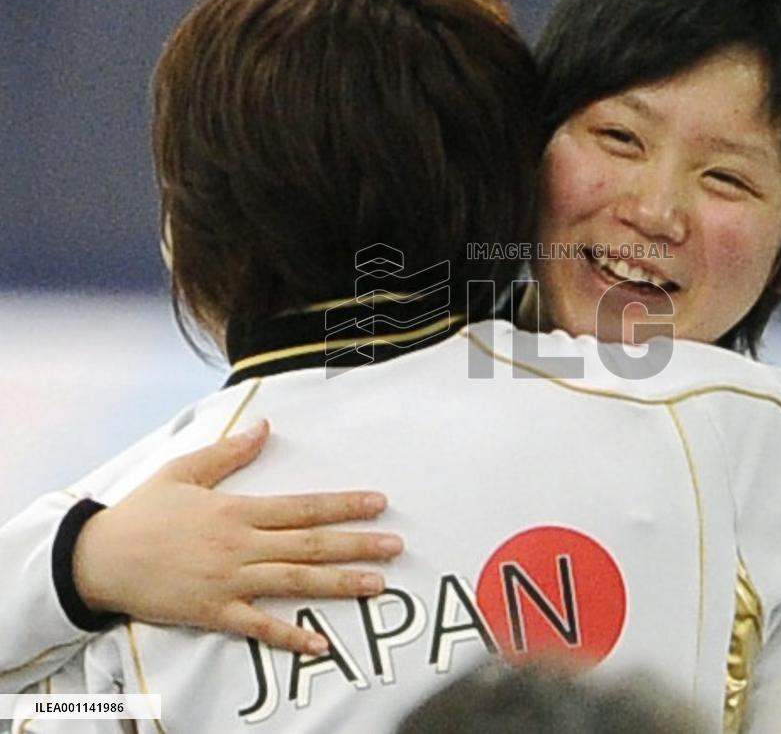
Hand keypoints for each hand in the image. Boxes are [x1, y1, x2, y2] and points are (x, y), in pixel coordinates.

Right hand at [73, 420, 402, 654]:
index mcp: (237, 510)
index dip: (343, 505)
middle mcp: (240, 546)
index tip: (378, 503)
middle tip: (396, 546)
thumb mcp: (184, 470)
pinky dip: (289, 634)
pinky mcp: (213, 612)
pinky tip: (320, 642)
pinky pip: (257, 626)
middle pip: (310, 545)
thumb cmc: (142, 512)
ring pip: (294, 582)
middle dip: (357, 544)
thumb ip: (229, 452)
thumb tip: (266, 426)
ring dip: (339, 584)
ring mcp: (229, 581)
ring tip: (379, 585)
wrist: (98, 558)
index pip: (303, 507)